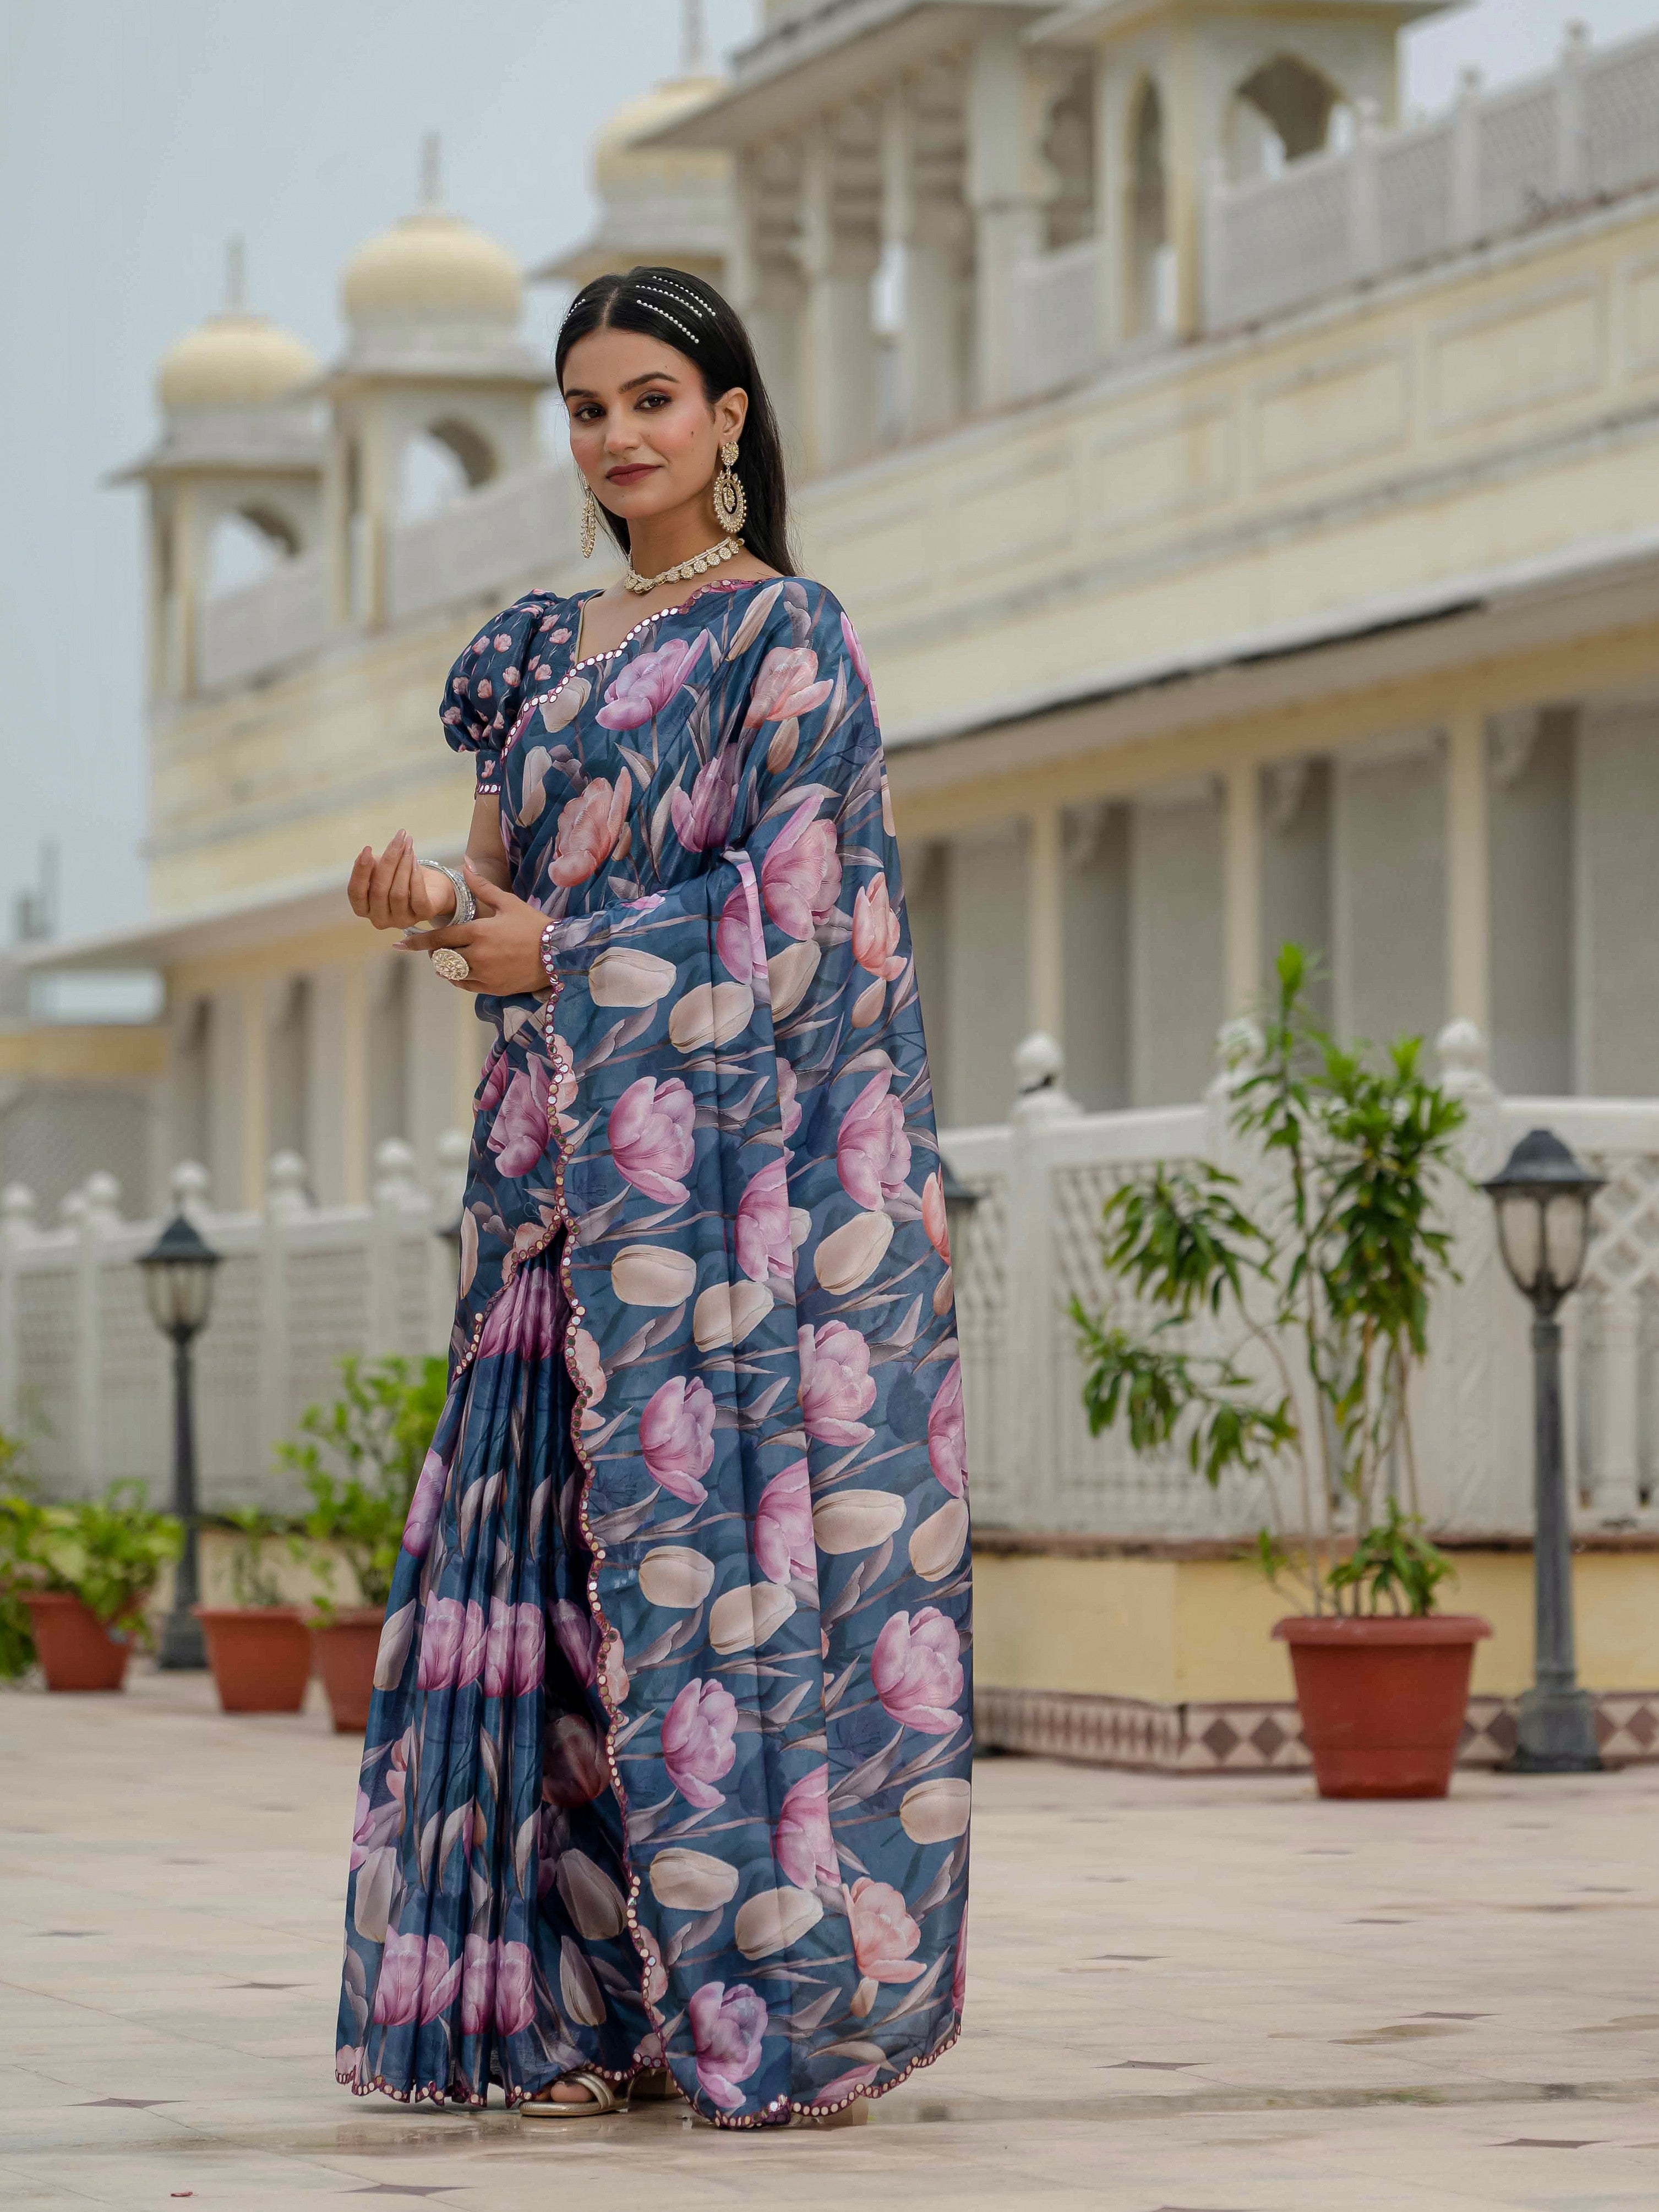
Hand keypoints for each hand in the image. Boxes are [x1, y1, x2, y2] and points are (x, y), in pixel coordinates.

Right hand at [347, 831, 455, 931]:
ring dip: (403, 865)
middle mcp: (380, 919)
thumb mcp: (380, 869)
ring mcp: (401, 920)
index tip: (367, 849)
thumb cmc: (399, 877)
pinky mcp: (422, 916)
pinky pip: (418, 898)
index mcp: (364, 908)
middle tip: (397, 839)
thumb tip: (366, 856)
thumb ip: (370, 866)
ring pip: (398, 893)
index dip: (360, 871)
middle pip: (378, 891)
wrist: (430, 885)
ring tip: (408, 846)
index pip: (356, 892)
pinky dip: (415, 876)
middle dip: (388, 861)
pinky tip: (414, 860)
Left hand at [397, 863, 548, 993]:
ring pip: (451, 972)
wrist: (559, 954)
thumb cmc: (533, 925)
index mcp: (478, 932)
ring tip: (447, 958)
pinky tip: (460, 972)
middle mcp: (477, 955)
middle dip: (434, 952)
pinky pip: (464, 985)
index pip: (439, 937)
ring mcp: (484, 974)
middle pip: (442, 956)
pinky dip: (458, 978)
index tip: (400, 943)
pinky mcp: (492, 988)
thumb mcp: (508, 902)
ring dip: (445, 965)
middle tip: (432, 947)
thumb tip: (465, 863)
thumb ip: (481, 886)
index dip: (417, 941)